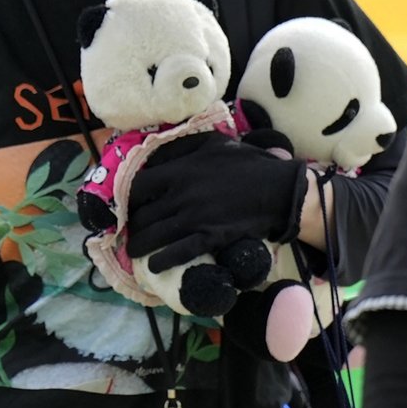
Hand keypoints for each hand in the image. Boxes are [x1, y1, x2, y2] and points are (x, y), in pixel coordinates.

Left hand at [126, 133, 303, 273]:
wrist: (278, 190)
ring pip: (155, 236)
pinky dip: (162, 261)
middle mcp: (182, 196)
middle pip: (142, 215)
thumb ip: (182, 146)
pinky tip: (154, 265)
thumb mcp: (212, 142)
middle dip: (132, 225)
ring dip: (139, 246)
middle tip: (130, 230)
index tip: (128, 203)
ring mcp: (195, 219)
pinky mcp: (210, 238)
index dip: (128, 197)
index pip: (138, 186)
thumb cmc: (246, 163)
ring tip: (135, 250)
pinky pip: (179, 253)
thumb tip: (156, 155)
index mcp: (180, 171)